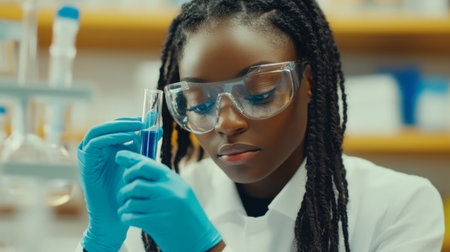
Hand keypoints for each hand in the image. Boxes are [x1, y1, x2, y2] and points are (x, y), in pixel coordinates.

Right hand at [78, 118, 142, 251]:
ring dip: (117, 126)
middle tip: (143, 121)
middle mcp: (98, 151)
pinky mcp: (85, 164)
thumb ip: (147, 147)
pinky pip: (93, 144)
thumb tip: (158, 128)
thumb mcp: (141, 164)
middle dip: (127, 121)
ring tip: (136, 127)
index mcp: (109, 149)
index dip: (133, 120)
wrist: (118, 215)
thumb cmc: (129, 192)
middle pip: (107, 126)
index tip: (151, 118)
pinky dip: (109, 137)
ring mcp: (90, 157)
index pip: (118, 127)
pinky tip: (127, 138)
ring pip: (97, 131)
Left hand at [116, 150, 222, 251]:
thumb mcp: (179, 193)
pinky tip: (129, 218)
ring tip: (126, 209)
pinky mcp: (157, 223)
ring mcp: (163, 207)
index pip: (147, 164)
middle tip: (123, 194)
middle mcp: (169, 191)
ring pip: (130, 201)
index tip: (119, 157)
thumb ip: (161, 181)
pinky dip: (125, 217)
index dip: (130, 161)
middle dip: (124, 187)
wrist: (200, 241)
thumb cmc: (186, 216)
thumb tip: (136, 165)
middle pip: (135, 182)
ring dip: (123, 206)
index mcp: (174, 180)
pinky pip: (130, 216)